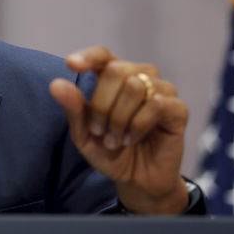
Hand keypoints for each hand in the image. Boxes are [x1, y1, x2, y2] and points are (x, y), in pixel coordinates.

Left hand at [49, 46, 188, 213]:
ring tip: (116, 139)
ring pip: (135, 86)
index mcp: (113, 77)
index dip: (87, 56)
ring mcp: (161, 89)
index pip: (102, 54)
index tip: (70, 64)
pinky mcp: (177, 108)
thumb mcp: (84, 134)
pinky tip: (132, 139)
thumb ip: (73, 109)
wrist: (136, 179)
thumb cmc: (109, 151)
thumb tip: (56, 84)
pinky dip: (138, 126)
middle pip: (116, 70)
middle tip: (100, 131)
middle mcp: (138, 76)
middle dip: (102, 105)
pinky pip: (156, 104)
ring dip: (119, 119)